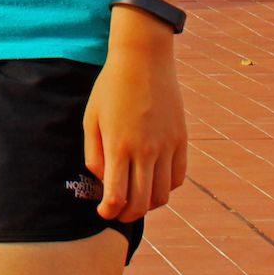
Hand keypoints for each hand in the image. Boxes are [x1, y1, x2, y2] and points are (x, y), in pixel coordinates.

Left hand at [84, 36, 187, 223]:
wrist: (142, 59)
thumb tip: (102, 181)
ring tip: (136, 198)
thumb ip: (94, 154)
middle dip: (127, 215)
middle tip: (118, 213)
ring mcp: (166, 147)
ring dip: (148, 204)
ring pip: (162, 196)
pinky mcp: (181, 140)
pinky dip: (166, 188)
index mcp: (119, 145)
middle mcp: (145, 151)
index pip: (116, 197)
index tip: (103, 212)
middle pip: (141, 203)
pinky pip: (177, 178)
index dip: (109, 212)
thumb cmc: (111, 87)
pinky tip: (153, 181)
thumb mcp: (92, 117)